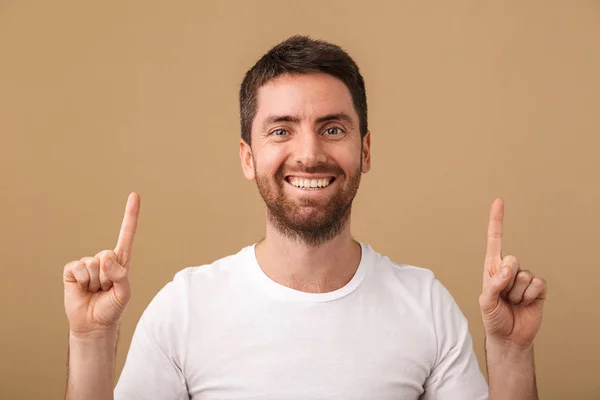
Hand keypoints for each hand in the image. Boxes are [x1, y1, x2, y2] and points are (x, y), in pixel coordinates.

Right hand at [63, 192, 140, 334]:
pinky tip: (83, 289)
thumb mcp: (124, 293)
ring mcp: (88, 264)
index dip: (130, 215)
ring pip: (94, 263)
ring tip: (96, 291)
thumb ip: (121, 275)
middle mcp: (104, 259)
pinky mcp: (72, 270)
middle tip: (106, 289)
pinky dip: (83, 281)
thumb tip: (106, 258)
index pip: (127, 234)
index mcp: (121, 261)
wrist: (93, 324)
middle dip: (108, 276)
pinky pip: (79, 268)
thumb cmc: (112, 308)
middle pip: (108, 254)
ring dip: (96, 281)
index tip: (134, 195)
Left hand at [479, 198, 547, 347]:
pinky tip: (525, 304)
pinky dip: (531, 296)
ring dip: (517, 293)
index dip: (497, 221)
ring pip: (524, 276)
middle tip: (503, 295)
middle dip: (506, 279)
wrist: (509, 337)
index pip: (495, 240)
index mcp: (492, 268)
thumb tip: (507, 268)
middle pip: (512, 260)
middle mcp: (508, 270)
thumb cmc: (493, 317)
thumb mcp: (486, 302)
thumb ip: (493, 284)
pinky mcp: (538, 289)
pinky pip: (538, 284)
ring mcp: (523, 279)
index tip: (499, 201)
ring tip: (512, 303)